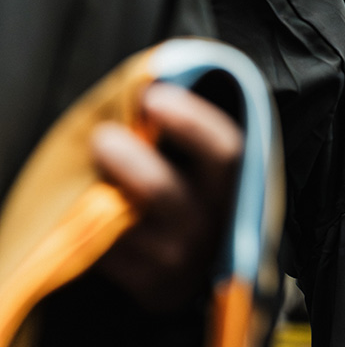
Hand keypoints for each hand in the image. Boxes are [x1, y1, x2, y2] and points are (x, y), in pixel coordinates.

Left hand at [90, 84, 243, 311]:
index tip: (153, 95)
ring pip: (126, 224)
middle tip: (100, 136)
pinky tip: (87, 204)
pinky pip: (106, 253)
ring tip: (87, 164)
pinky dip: (89, 226)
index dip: (190, 123)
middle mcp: (214, 224)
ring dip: (97, 191)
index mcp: (238, 181)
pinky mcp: (153, 288)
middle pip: (167, 194)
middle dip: (130, 163)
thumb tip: (148, 76)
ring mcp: (182, 261)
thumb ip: (177, 118)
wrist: (190, 254)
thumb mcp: (196, 153)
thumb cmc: (188, 183)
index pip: (225, 151)